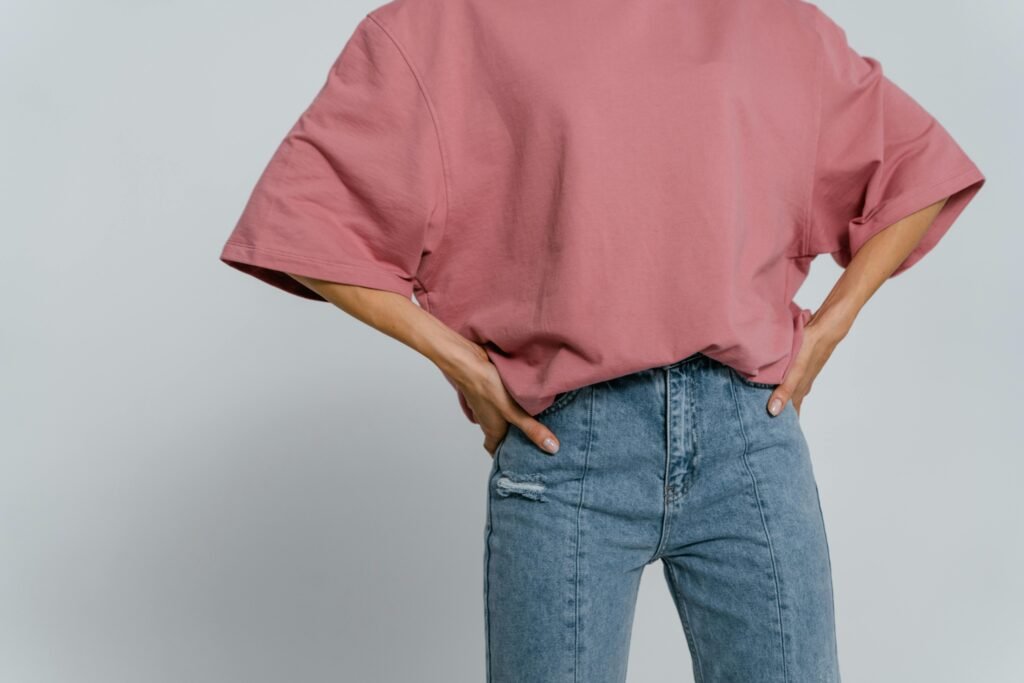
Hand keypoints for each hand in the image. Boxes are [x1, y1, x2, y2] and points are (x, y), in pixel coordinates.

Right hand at [439, 338, 560, 457]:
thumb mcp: (514, 412)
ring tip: (532, 422)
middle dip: (512, 440)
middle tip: (530, 443)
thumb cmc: (487, 389)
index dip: (502, 457)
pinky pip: (499, 404)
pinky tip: (523, 401)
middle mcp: (487, 420)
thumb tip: (552, 448)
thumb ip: (533, 430)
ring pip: (499, 419)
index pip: (494, 450)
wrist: (470, 362)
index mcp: (492, 430)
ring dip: (512, 422)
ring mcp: (487, 406)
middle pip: (499, 435)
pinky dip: (510, 406)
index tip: (515, 461)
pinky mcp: (489, 392)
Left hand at [767, 312, 847, 416]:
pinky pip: (789, 375)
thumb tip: (773, 412)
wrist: (827, 326)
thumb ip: (784, 390)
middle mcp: (801, 382)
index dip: (783, 424)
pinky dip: (781, 381)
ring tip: (768, 404)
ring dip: (779, 396)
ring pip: (789, 388)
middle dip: (779, 412)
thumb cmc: (812, 348)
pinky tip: (776, 378)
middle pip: (789, 402)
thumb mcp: (796, 371)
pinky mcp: (801, 359)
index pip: (791, 412)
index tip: (773, 435)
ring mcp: (802, 371)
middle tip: (766, 422)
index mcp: (799, 388)